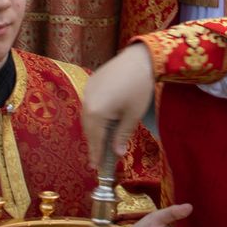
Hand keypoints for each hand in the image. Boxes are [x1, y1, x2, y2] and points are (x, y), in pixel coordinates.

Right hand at [83, 42, 154, 163]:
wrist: (140, 58)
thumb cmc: (139, 87)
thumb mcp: (132, 115)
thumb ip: (122, 135)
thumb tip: (117, 154)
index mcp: (96, 112)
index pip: (95, 139)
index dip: (96, 155)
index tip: (95, 169)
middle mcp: (86, 102)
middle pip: (88, 129)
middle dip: (93, 143)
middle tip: (97, 158)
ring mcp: (87, 90)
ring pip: (87, 116)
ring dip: (94, 129)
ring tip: (101, 141)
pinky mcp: (91, 82)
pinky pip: (89, 104)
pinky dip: (94, 115)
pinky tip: (103, 120)